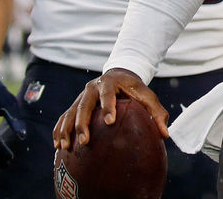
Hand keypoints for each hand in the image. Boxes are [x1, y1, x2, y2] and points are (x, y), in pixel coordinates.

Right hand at [53, 68, 168, 151]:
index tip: (110, 121)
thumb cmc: (135, 89)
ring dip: (66, 129)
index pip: (108, 94)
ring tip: (64, 147)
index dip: (108, 106)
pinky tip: (56, 145)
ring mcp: (81, 96)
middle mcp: (92, 88)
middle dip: (82, 124)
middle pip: (83, 105)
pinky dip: (58, 130)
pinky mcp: (74, 104)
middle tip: (85, 141)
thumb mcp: (147, 96)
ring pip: (70, 112)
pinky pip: (63, 117)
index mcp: (110, 83)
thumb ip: (157, 113)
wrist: (118, 75)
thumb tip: (165, 135)